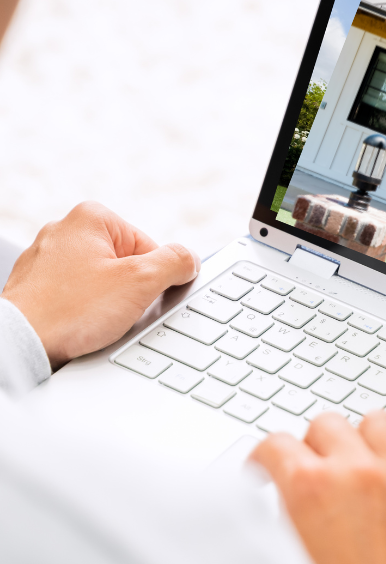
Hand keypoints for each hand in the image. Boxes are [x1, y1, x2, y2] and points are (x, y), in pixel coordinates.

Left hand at [1, 201, 199, 369]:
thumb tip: (189, 260)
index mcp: (91, 217)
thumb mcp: (141, 281)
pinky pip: (77, 296)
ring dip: (107, 304)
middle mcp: (65, 230)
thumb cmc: (69, 312)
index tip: (141, 297)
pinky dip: (83, 312)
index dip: (153, 278)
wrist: (18, 346)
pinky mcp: (36, 285)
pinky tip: (78, 325)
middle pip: (126, 263)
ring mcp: (46, 258)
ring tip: (93, 320)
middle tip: (116, 310)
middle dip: (129, 291)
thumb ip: (176, 262)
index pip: (150, 248)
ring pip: (102, 282)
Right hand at [250, 411, 385, 563]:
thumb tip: (274, 508)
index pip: (275, 443)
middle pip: (328, 423)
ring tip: (354, 462)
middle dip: (312, 445)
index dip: (262, 459)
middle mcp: (355, 475)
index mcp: (309, 488)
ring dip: (366, 439)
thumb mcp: (284, 554)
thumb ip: (278, 522)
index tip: (262, 471)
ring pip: (381, 424)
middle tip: (306, 472)